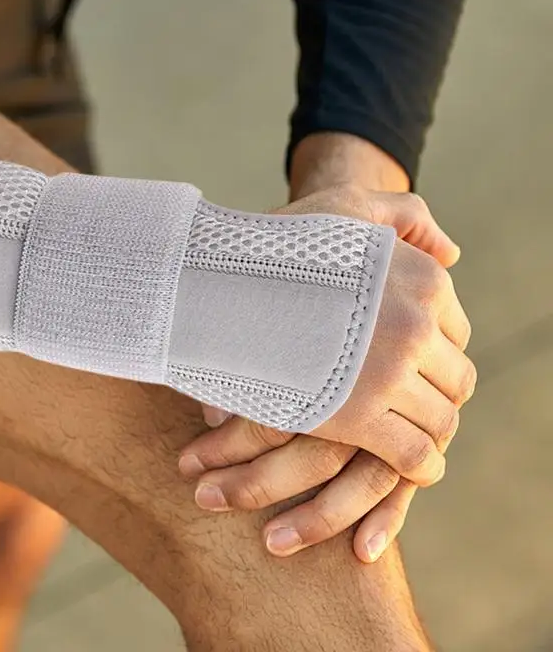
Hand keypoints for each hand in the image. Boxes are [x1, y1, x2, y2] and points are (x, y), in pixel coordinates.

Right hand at [181, 180, 473, 560]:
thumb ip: (406, 215)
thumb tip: (452, 254)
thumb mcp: (346, 204)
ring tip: (407, 437)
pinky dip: (420, 466)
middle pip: (455, 380)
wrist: (216, 283)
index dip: (433, 354)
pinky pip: (416, 454)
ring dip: (429, 432)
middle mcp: (416, 325)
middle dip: (434, 394)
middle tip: (407, 405)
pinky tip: (407, 465)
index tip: (410, 367)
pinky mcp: (359, 415)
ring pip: (442, 421)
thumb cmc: (278, 244)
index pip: (455, 334)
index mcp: (422, 280)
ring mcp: (390, 372)